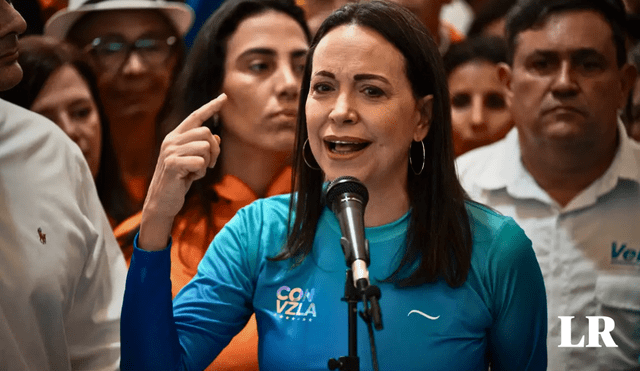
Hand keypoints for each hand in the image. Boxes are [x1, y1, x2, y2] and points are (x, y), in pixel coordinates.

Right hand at [139, 93, 226, 250]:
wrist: (162, 201)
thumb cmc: (179, 181)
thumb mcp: (194, 162)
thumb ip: (203, 148)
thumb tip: (216, 135)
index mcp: (176, 136)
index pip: (196, 117)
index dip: (211, 107)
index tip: (224, 97)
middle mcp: (171, 140)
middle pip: (206, 133)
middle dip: (215, 151)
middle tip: (209, 166)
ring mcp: (170, 151)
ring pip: (205, 147)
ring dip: (206, 163)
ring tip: (194, 173)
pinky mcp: (172, 164)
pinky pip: (200, 162)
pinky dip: (200, 173)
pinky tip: (189, 178)